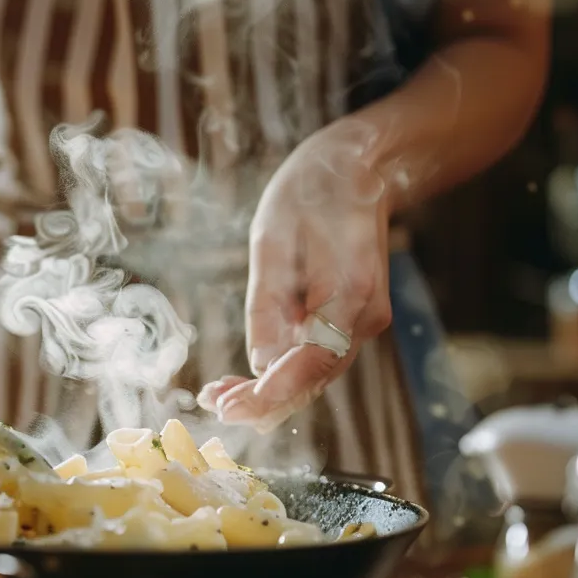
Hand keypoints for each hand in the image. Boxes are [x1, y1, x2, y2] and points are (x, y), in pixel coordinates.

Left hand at [199, 123, 392, 430]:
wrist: (359, 169)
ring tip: (217, 396)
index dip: (270, 393)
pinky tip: (241, 382)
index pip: (313, 362)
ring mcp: (361, 322)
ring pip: (312, 376)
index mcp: (352, 290)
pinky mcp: (348, 323)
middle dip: (262, 400)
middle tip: (212, 405)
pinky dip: (279, 374)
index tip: (230, 409)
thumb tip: (258, 363)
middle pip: (313, 379)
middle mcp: (365, 316)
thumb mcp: (273, 238)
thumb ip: (268, 303)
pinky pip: (313, 360)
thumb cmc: (312, 193)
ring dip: (267, 392)